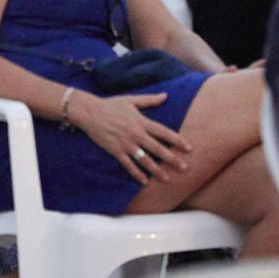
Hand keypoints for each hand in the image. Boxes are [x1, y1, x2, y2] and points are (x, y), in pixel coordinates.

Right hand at [71, 91, 191, 184]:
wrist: (90, 112)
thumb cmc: (111, 105)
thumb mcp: (131, 100)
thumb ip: (149, 100)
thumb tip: (165, 96)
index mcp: (141, 121)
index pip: (163, 132)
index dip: (177, 140)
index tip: (189, 148)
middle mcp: (136, 134)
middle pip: (158, 149)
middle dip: (172, 159)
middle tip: (184, 168)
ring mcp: (126, 144)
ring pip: (144, 160)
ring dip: (156, 170)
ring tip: (167, 179)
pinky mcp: (116, 151)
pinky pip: (128, 165)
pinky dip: (136, 174)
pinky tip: (144, 181)